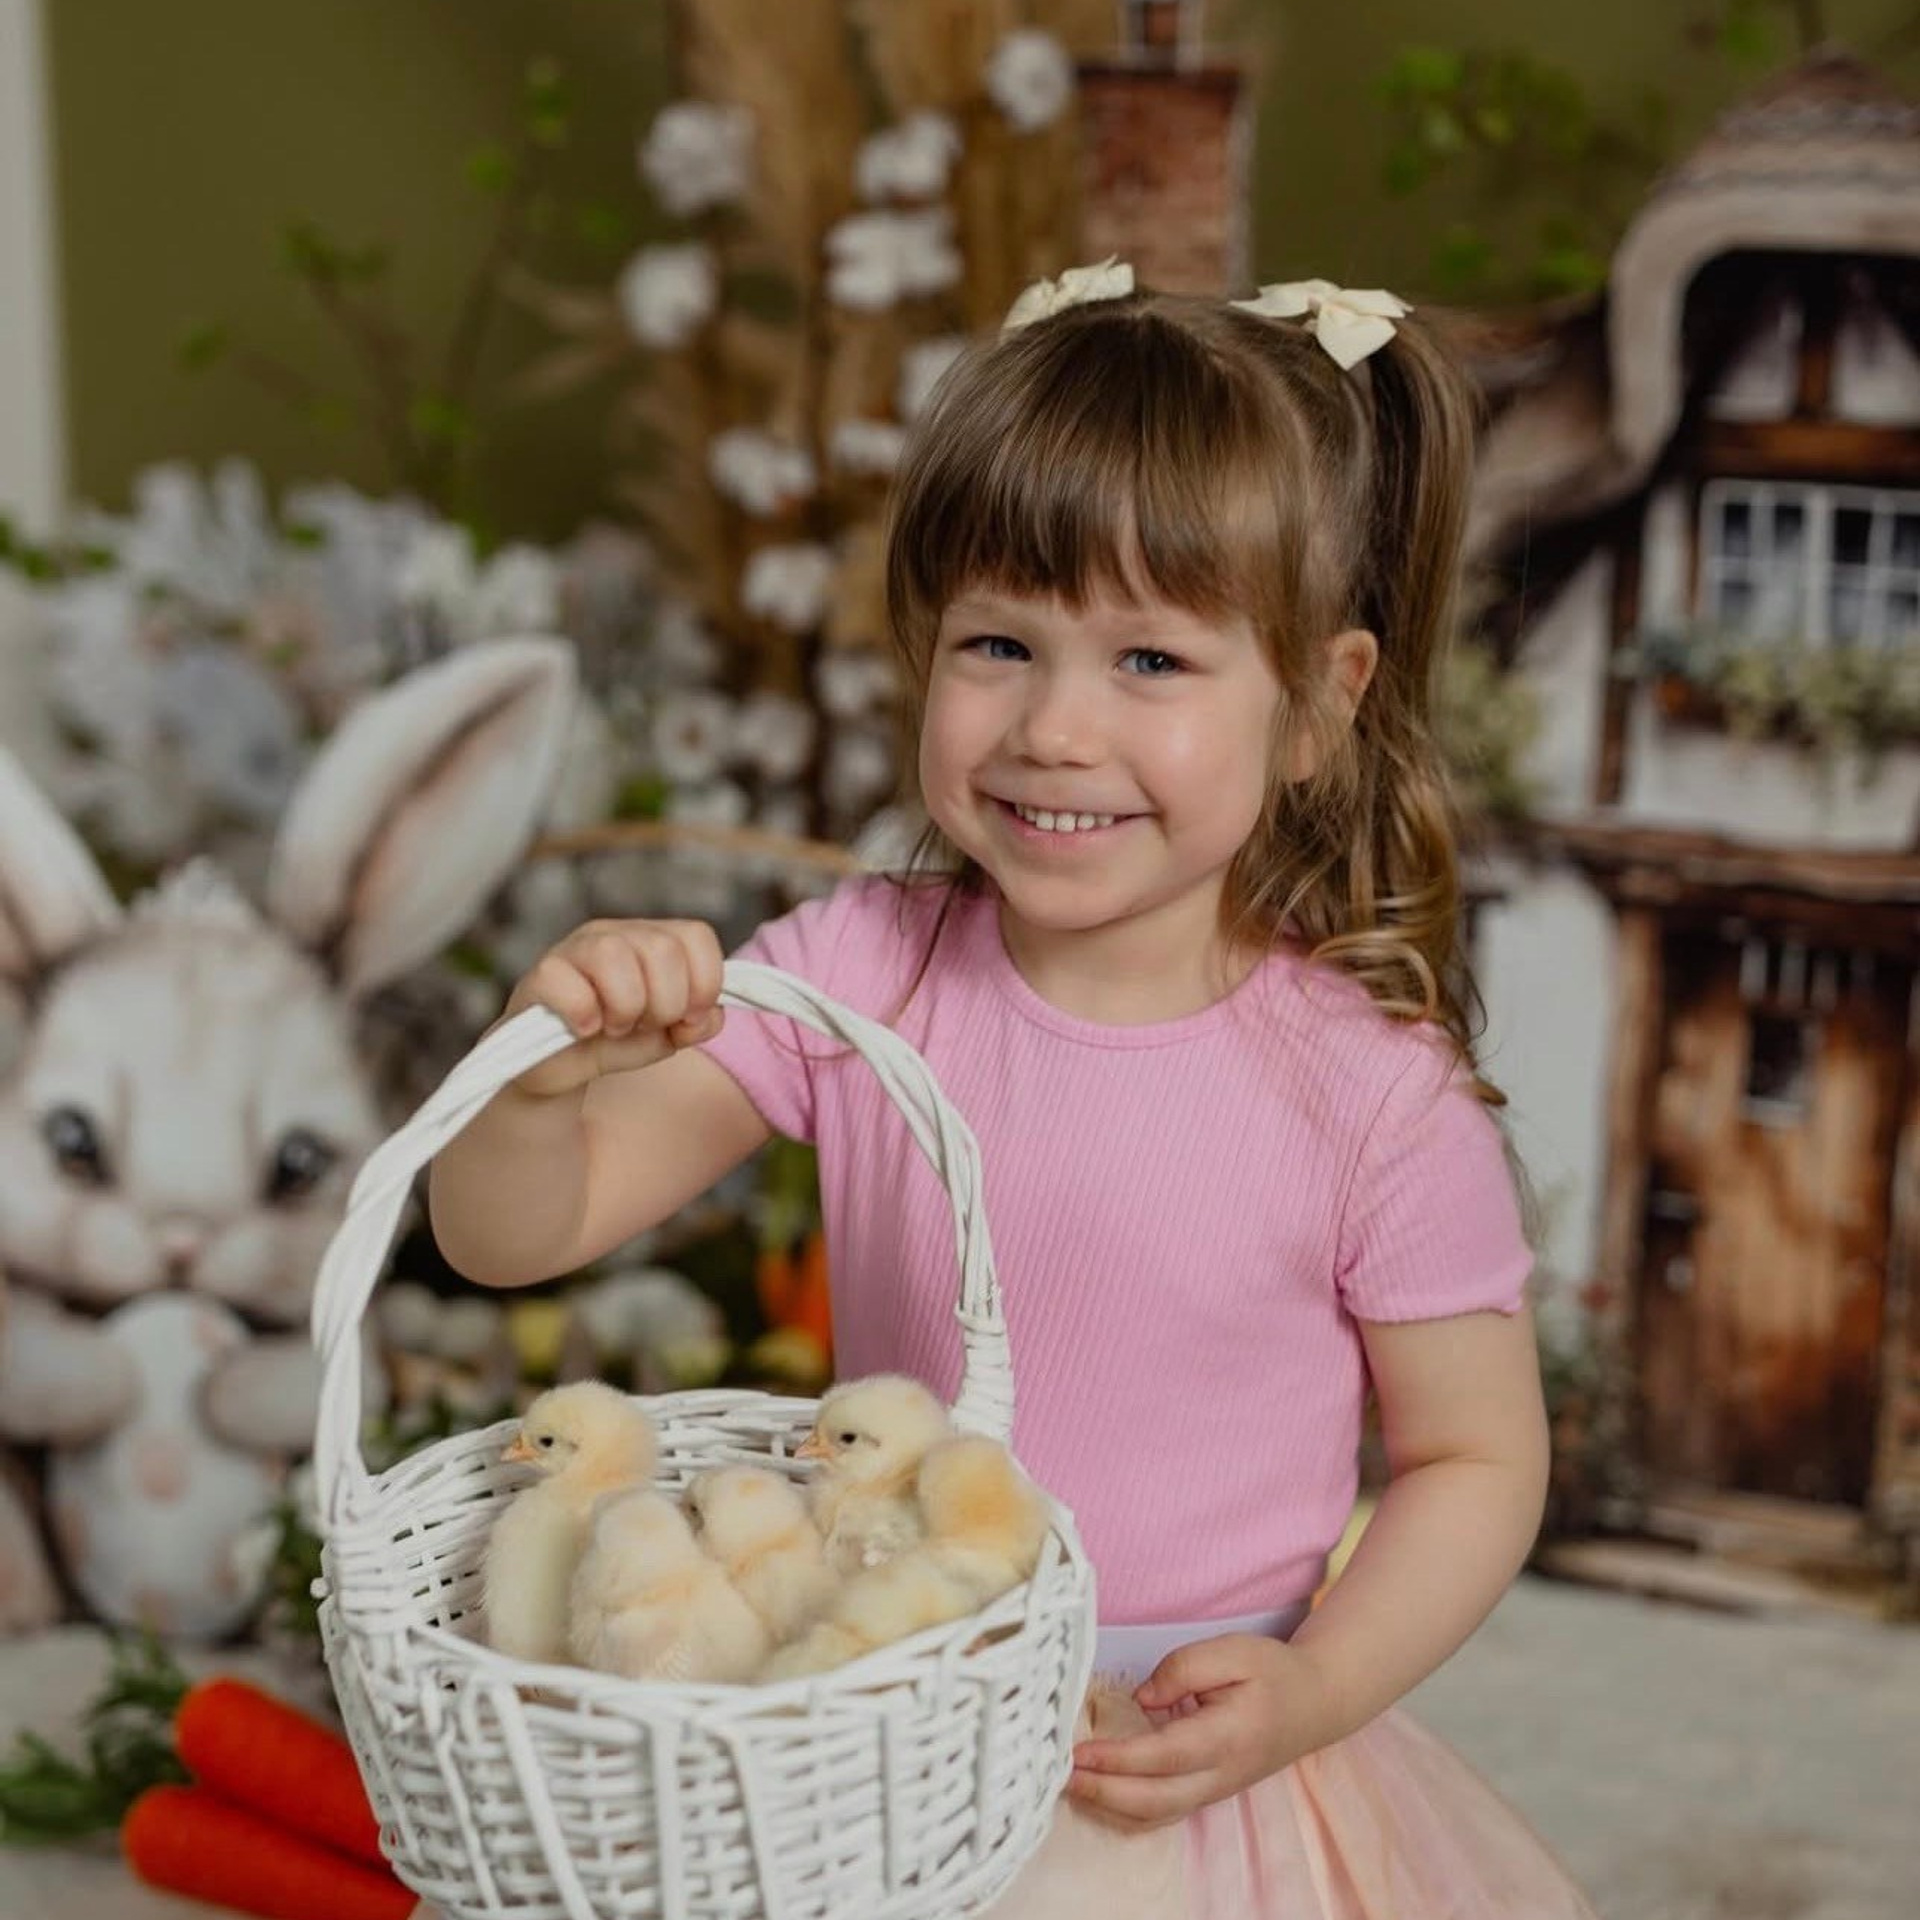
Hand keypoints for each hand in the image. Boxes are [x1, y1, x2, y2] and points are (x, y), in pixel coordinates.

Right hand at [502, 918, 725, 1096]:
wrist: (556, 1068)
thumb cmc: (612, 1041)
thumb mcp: (664, 1036)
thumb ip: (694, 1026)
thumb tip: (709, 1016)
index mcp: (652, 939)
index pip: (696, 936)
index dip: (704, 982)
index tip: (689, 1018)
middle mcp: (615, 934)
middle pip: (662, 949)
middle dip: (666, 1003)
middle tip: (645, 1026)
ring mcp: (574, 949)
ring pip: (615, 956)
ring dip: (625, 1007)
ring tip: (615, 1027)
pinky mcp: (540, 975)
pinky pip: (567, 982)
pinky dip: (584, 1015)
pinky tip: (584, 1029)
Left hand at [1065, 1632, 1340, 1830]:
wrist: (1316, 1704)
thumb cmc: (1273, 1673)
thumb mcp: (1234, 1651)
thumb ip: (1184, 1668)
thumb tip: (1143, 1699)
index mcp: (1226, 1737)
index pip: (1164, 1756)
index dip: (1119, 1759)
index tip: (1081, 1752)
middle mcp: (1220, 1774)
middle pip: (1155, 1799)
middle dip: (1105, 1792)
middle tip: (1062, 1774)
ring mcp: (1215, 1789)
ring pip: (1158, 1814)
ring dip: (1112, 1806)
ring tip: (1072, 1784)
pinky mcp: (1209, 1791)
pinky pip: (1165, 1812)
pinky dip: (1130, 1810)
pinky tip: (1103, 1793)